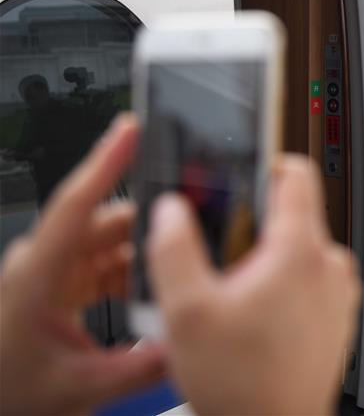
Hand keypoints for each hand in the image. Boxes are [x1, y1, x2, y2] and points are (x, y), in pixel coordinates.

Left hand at [0, 115, 165, 415]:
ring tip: (170, 276)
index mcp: (37, 277)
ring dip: (144, 254)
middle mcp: (44, 262)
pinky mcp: (66, 279)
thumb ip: (138, 367)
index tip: (129, 129)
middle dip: (150, 225)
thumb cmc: (12, 391)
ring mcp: (55, 268)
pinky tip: (150, 292)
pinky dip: (134, 271)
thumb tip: (186, 345)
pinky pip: (111, 258)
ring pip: (114, 239)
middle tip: (189, 231)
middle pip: (108, 221)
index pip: (75, 205)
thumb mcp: (77, 387)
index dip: (105, 162)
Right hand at [148, 156, 361, 415]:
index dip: (268, 161)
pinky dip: (288, 284)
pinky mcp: (341, 314)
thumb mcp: (186, 311)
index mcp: (300, 251)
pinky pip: (314, 279)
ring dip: (271, 258)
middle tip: (222, 254)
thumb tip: (171, 210)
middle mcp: (331, 265)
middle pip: (296, 213)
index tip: (247, 171)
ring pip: (303, 248)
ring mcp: (340, 291)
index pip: (298, 173)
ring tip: (237, 294)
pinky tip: (257, 316)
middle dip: (257, 225)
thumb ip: (175, 249)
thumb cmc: (242, 383)